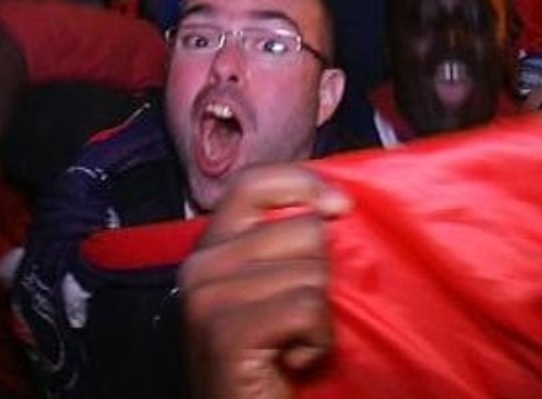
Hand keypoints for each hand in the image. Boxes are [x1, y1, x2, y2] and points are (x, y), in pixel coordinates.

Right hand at [180, 164, 351, 398]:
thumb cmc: (268, 359)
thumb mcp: (272, 289)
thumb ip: (285, 244)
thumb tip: (335, 204)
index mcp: (210, 245)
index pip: (255, 182)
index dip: (304, 184)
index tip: (339, 207)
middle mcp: (201, 263)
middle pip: (304, 229)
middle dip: (320, 276)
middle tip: (296, 317)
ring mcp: (208, 294)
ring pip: (311, 271)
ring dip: (319, 316)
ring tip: (293, 341)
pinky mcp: (225, 329)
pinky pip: (306, 307)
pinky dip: (317, 340)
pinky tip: (294, 358)